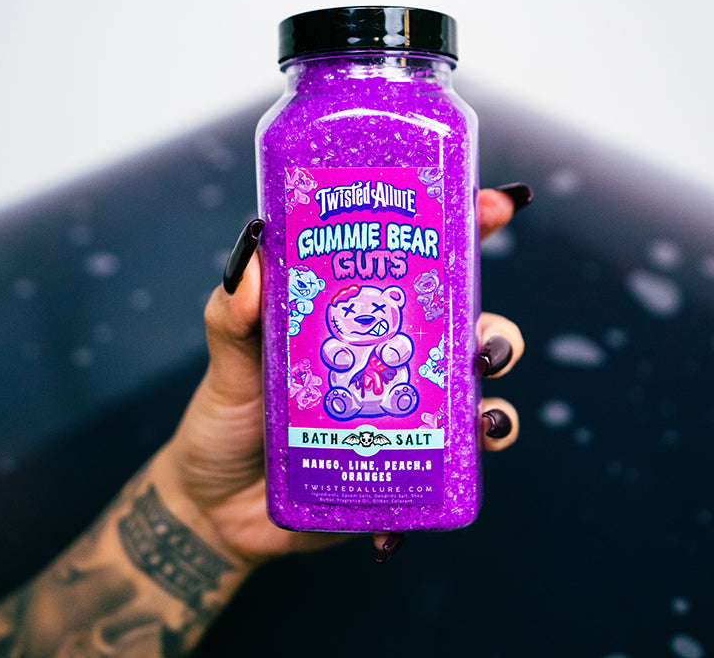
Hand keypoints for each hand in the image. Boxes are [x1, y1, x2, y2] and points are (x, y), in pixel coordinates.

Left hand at [155, 185, 529, 569]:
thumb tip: (251, 260)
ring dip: (494, 380)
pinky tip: (478, 438)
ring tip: (481, 386)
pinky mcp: (410, 459)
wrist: (219, 507)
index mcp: (359, 318)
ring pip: (478, 384)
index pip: (419, 263)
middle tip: (478, 336)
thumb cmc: (228, 421)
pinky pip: (462, 451)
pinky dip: (485, 440)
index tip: (494, 205)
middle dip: (493, 323)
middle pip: (467, 324)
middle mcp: (393, 356)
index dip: (464, 228)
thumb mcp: (228, 360)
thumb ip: (231, 314)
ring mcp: (407, 407)